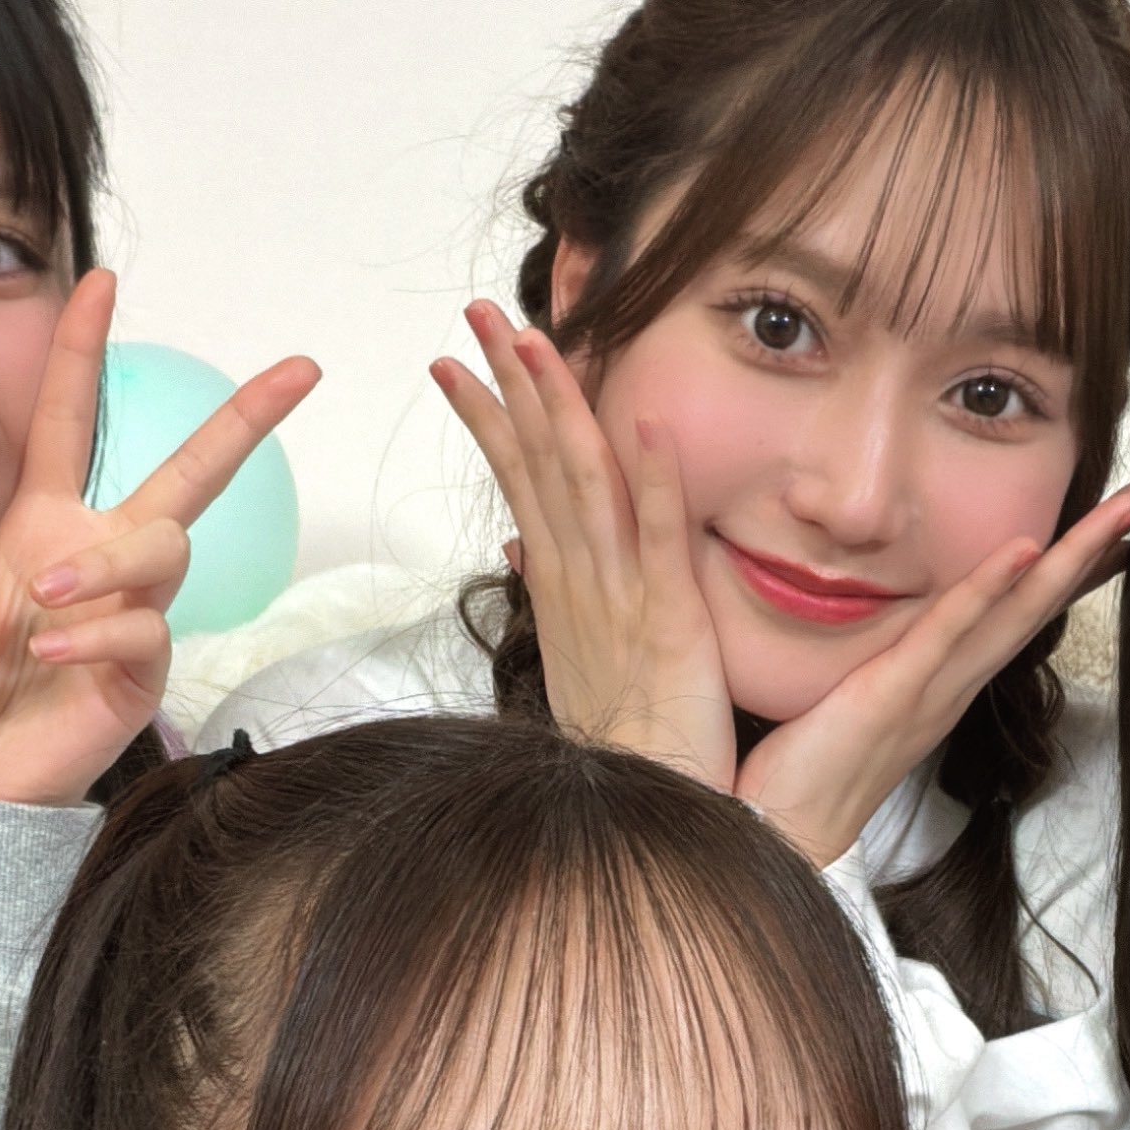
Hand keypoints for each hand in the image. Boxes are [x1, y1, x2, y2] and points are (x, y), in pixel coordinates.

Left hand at [0, 271, 318, 805]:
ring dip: (106, 565)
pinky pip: (147, 627)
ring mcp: (132, 610)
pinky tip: (57, 651)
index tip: (100, 281)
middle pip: (191, 471)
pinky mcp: (145, 669)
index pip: (71, 419)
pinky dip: (100, 631)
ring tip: (46, 601)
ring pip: (163, 546)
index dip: (83, 350)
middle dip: (245, 418)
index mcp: (48, 524)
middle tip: (300, 369)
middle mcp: (100, 553)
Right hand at [432, 303, 736, 789]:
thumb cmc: (630, 746)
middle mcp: (579, 583)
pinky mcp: (671, 621)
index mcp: (562, 588)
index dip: (491, 417)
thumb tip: (521, 545)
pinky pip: (660, 539)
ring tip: (532, 338)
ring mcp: (620, 598)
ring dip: (557, 406)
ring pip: (581, 483)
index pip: (519, 482)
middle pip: (536, 465)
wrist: (654, 817)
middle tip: (477, 313)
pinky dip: (654, 480)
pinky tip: (643, 420)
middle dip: (504, 385)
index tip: (458, 362)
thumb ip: (557, 592)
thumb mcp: (580, 662)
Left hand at [735, 479, 1129, 867]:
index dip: (1074, 567)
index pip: (1022, 611)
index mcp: (948, 680)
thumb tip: (878, 608)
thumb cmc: (806, 764)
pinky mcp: (893, 694)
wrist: (778, 831)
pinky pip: (947, 635)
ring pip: (1017, 613)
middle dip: (1097, 546)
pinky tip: (1024, 549)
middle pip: (1041, 604)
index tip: (1121, 526)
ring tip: (1122, 508)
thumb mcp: (854, 692)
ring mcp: (931, 690)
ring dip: (1072, 557)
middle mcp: (954, 684)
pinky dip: (986, 592)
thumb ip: (879, 653)